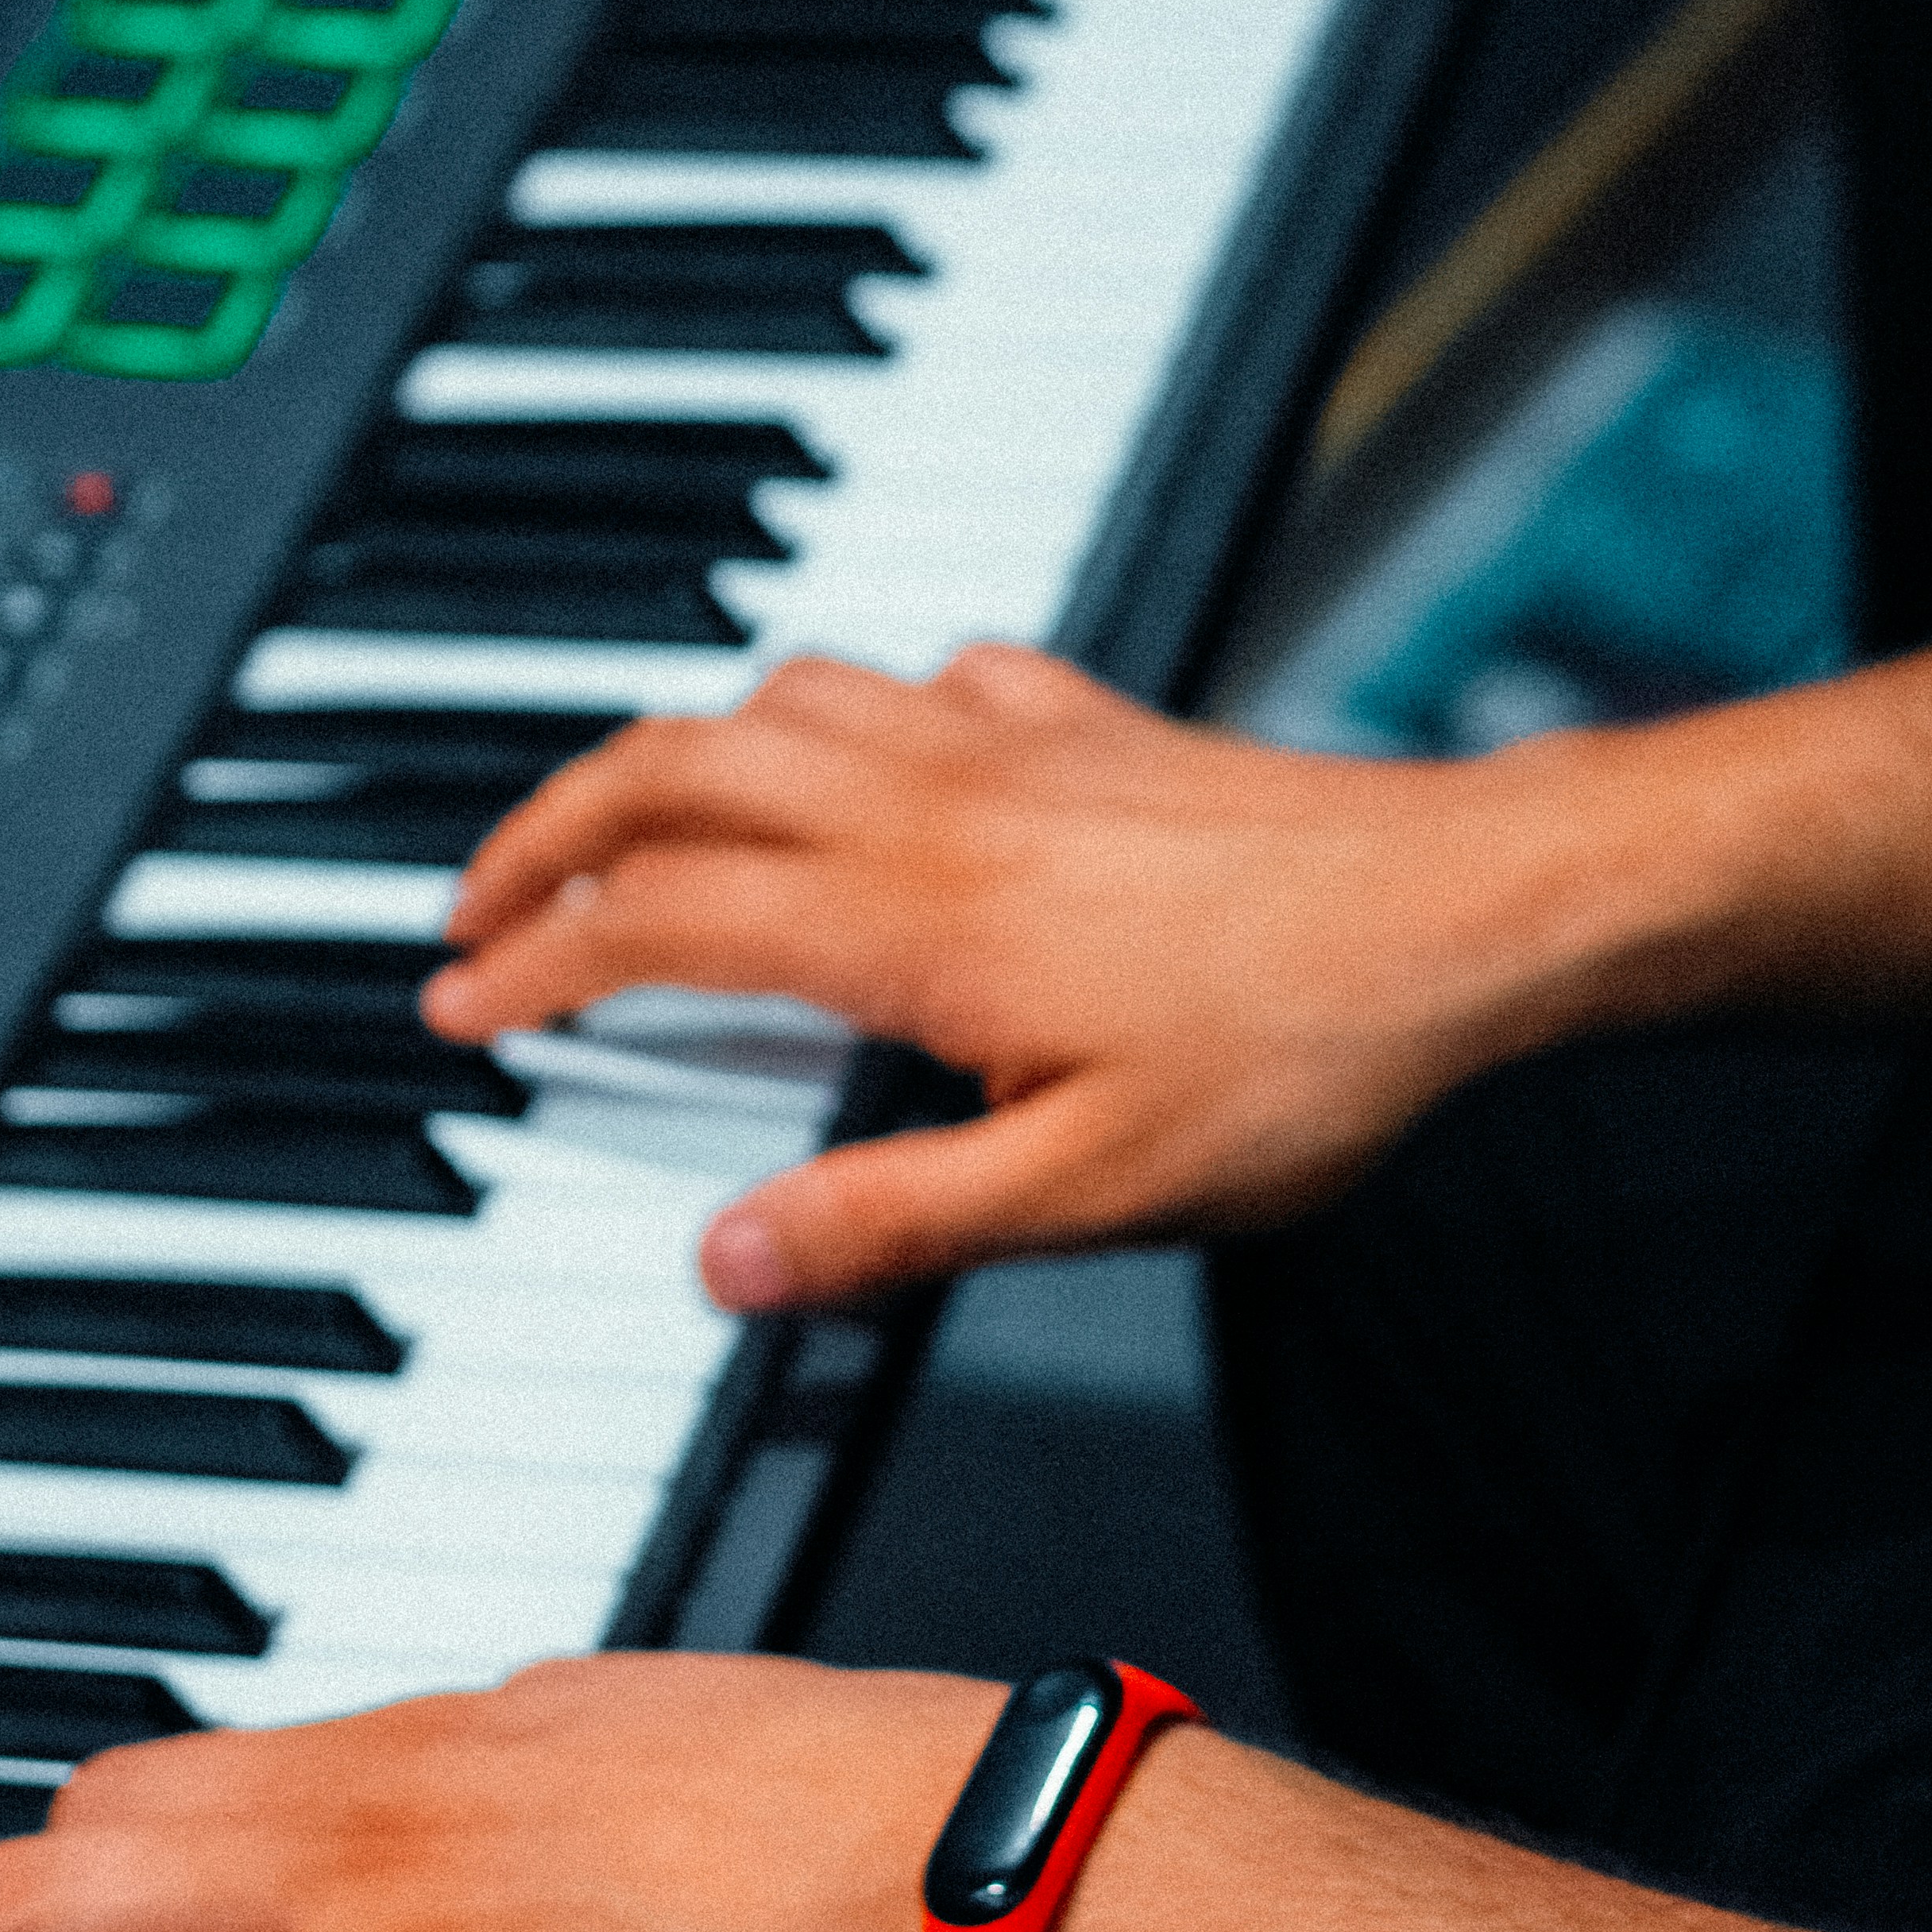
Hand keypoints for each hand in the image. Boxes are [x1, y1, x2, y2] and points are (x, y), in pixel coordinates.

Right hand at [425, 642, 1639, 1308]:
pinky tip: (866, 747)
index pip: (661, 920)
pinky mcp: (1093, 723)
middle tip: (484, 904)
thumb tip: (727, 1258)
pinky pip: (928, 673)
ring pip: (783, 694)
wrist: (1465, 914)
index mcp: (911, 921)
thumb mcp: (1091, 1190)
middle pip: (677, 766)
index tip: (466, 1003)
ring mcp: (1014, 743)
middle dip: (551, 826)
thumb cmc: (1302, 1052)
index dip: (538, 963)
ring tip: (629, 824)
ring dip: (677, 750)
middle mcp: (938, 801)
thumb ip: (892, 1223)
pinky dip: (849, 700)